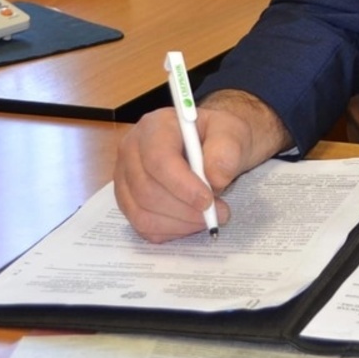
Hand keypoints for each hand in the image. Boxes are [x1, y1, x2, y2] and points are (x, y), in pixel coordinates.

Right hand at [113, 88, 289, 241]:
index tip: (208, 200)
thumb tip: (215, 178)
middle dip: (185, 209)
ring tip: (208, 217)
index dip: (182, 185)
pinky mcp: (128, 200)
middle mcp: (132, 150)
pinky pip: (142, 225)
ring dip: (179, 223)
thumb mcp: (233, 133)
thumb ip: (227, 150)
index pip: (157, 159)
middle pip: (146, 190)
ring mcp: (125, 177)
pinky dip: (170, 231)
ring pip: (142, 212)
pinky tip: (191, 221)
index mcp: (155, 127)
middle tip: (218, 212)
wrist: (214, 146)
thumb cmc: (220, 137)